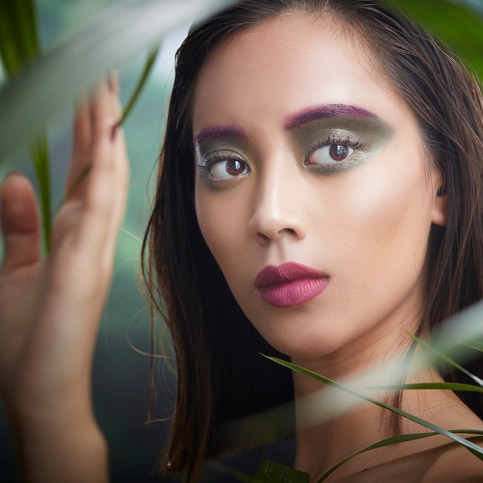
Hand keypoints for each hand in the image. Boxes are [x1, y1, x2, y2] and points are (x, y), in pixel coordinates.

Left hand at [0, 74, 127, 481]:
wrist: (44, 391)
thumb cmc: (29, 341)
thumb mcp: (11, 273)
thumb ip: (20, 227)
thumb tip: (17, 180)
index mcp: (73, 236)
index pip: (84, 172)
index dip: (87, 131)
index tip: (90, 93)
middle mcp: (90, 236)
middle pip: (98, 167)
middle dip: (99, 119)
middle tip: (103, 74)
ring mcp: (92, 250)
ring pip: (104, 180)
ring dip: (104, 134)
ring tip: (105, 90)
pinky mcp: (85, 266)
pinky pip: (99, 211)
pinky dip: (106, 175)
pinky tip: (107, 143)